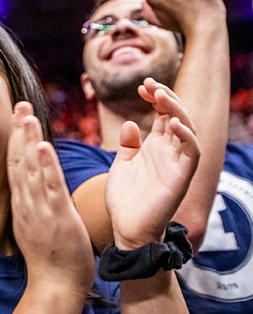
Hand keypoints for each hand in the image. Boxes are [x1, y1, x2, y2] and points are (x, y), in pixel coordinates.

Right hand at [7, 102, 94, 292]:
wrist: (54, 287)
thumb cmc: (51, 257)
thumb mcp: (38, 223)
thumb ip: (36, 202)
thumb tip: (37, 185)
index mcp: (24, 203)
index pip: (17, 165)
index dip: (16, 139)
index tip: (17, 116)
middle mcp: (26, 202)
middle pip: (19, 161)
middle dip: (19, 132)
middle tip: (19, 104)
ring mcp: (39, 209)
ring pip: (31, 169)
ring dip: (28, 141)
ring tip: (26, 116)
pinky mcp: (56, 217)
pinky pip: (50, 188)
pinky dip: (46, 167)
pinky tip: (43, 147)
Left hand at [105, 78, 200, 248]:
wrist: (126, 229)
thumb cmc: (125, 199)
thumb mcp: (122, 165)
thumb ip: (128, 145)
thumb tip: (132, 124)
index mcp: (155, 147)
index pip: (163, 114)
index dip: (156, 97)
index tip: (141, 86)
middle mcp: (169, 152)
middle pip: (177, 115)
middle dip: (166, 96)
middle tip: (149, 84)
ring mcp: (176, 163)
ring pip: (188, 129)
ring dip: (177, 109)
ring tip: (160, 95)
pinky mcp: (181, 177)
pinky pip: (191, 153)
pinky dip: (186, 136)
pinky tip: (173, 123)